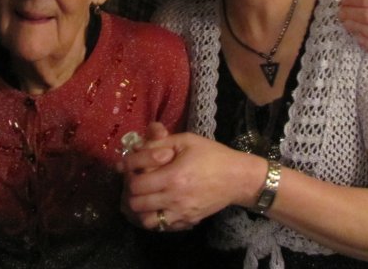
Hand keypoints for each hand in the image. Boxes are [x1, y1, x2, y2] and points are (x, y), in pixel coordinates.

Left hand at [122, 131, 261, 231]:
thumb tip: (136, 147)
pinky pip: (163, 227)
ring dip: (141, 207)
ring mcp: (181, 213)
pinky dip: (156, 218)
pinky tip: (159, 205)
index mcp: (173, 176)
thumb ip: (159, 142)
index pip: (136, 184)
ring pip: (147, 220)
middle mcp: (174, 198)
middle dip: (132, 191)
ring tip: (145, 194)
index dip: (129, 174)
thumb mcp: (186, 140)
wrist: (237, 178)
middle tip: (137, 180)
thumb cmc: (212, 155)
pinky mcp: (188, 221)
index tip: (132, 166)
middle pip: (137, 203)